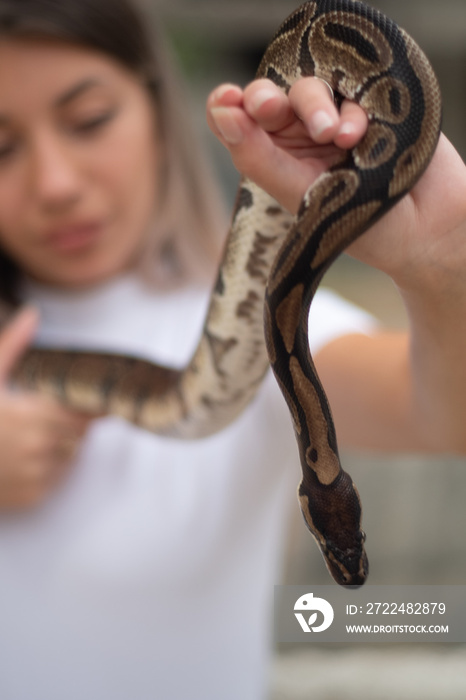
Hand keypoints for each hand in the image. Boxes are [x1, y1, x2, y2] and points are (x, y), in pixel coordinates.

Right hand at [0, 307, 90, 508]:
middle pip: (80, 434)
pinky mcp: (31, 497)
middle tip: (36, 417)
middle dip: (66, 423)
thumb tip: (31, 315)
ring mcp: (37, 475)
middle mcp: (42, 446)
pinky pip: (55, 481)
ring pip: (70, 457)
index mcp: (36, 414)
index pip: (85, 411)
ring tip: (23, 438)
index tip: (83, 401)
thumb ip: (13, 345)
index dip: (83, 405)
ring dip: (58, 447)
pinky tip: (18, 459)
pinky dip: (45, 471)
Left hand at [207, 77, 465, 293]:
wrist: (423, 230)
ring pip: (310, 86)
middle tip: (268, 108)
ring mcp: (337, 115)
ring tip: (334, 136)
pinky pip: (353, 85)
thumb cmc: (358, 224)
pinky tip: (358, 136)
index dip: (230, 106)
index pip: (243, 121)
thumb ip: (257, 157)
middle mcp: (302, 133)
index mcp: (277, 156)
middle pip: (273, 96)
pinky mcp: (372, 102)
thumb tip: (220, 111)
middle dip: (268, 101)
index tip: (226, 100)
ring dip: (314, 105)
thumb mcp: (300, 196)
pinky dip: (352, 109)